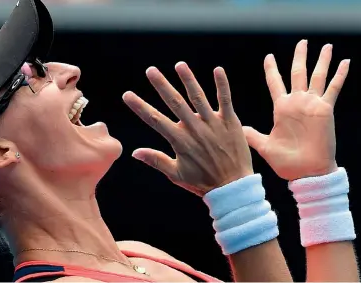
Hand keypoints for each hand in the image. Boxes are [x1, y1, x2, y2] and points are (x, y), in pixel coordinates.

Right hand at [123, 62, 252, 195]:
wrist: (233, 187)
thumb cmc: (203, 182)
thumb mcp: (176, 174)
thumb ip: (156, 160)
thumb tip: (134, 152)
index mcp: (180, 141)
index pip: (155, 120)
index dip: (140, 106)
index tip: (127, 95)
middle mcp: (195, 129)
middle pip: (175, 103)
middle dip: (161, 85)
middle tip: (150, 70)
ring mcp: (213, 124)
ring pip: (198, 97)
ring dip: (188, 79)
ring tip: (180, 65)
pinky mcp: (230, 122)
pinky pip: (225, 100)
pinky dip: (222, 85)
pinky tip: (218, 70)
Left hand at [243, 40, 349, 180]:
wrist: (305, 173)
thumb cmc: (286, 163)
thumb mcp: (265, 146)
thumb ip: (252, 135)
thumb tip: (237, 128)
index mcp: (281, 109)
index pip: (275, 82)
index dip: (272, 69)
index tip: (269, 56)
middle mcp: (297, 103)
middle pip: (297, 73)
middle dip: (300, 57)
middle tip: (302, 42)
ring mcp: (311, 105)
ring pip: (317, 76)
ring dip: (322, 61)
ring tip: (326, 46)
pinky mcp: (325, 110)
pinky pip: (333, 89)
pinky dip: (339, 75)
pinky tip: (345, 62)